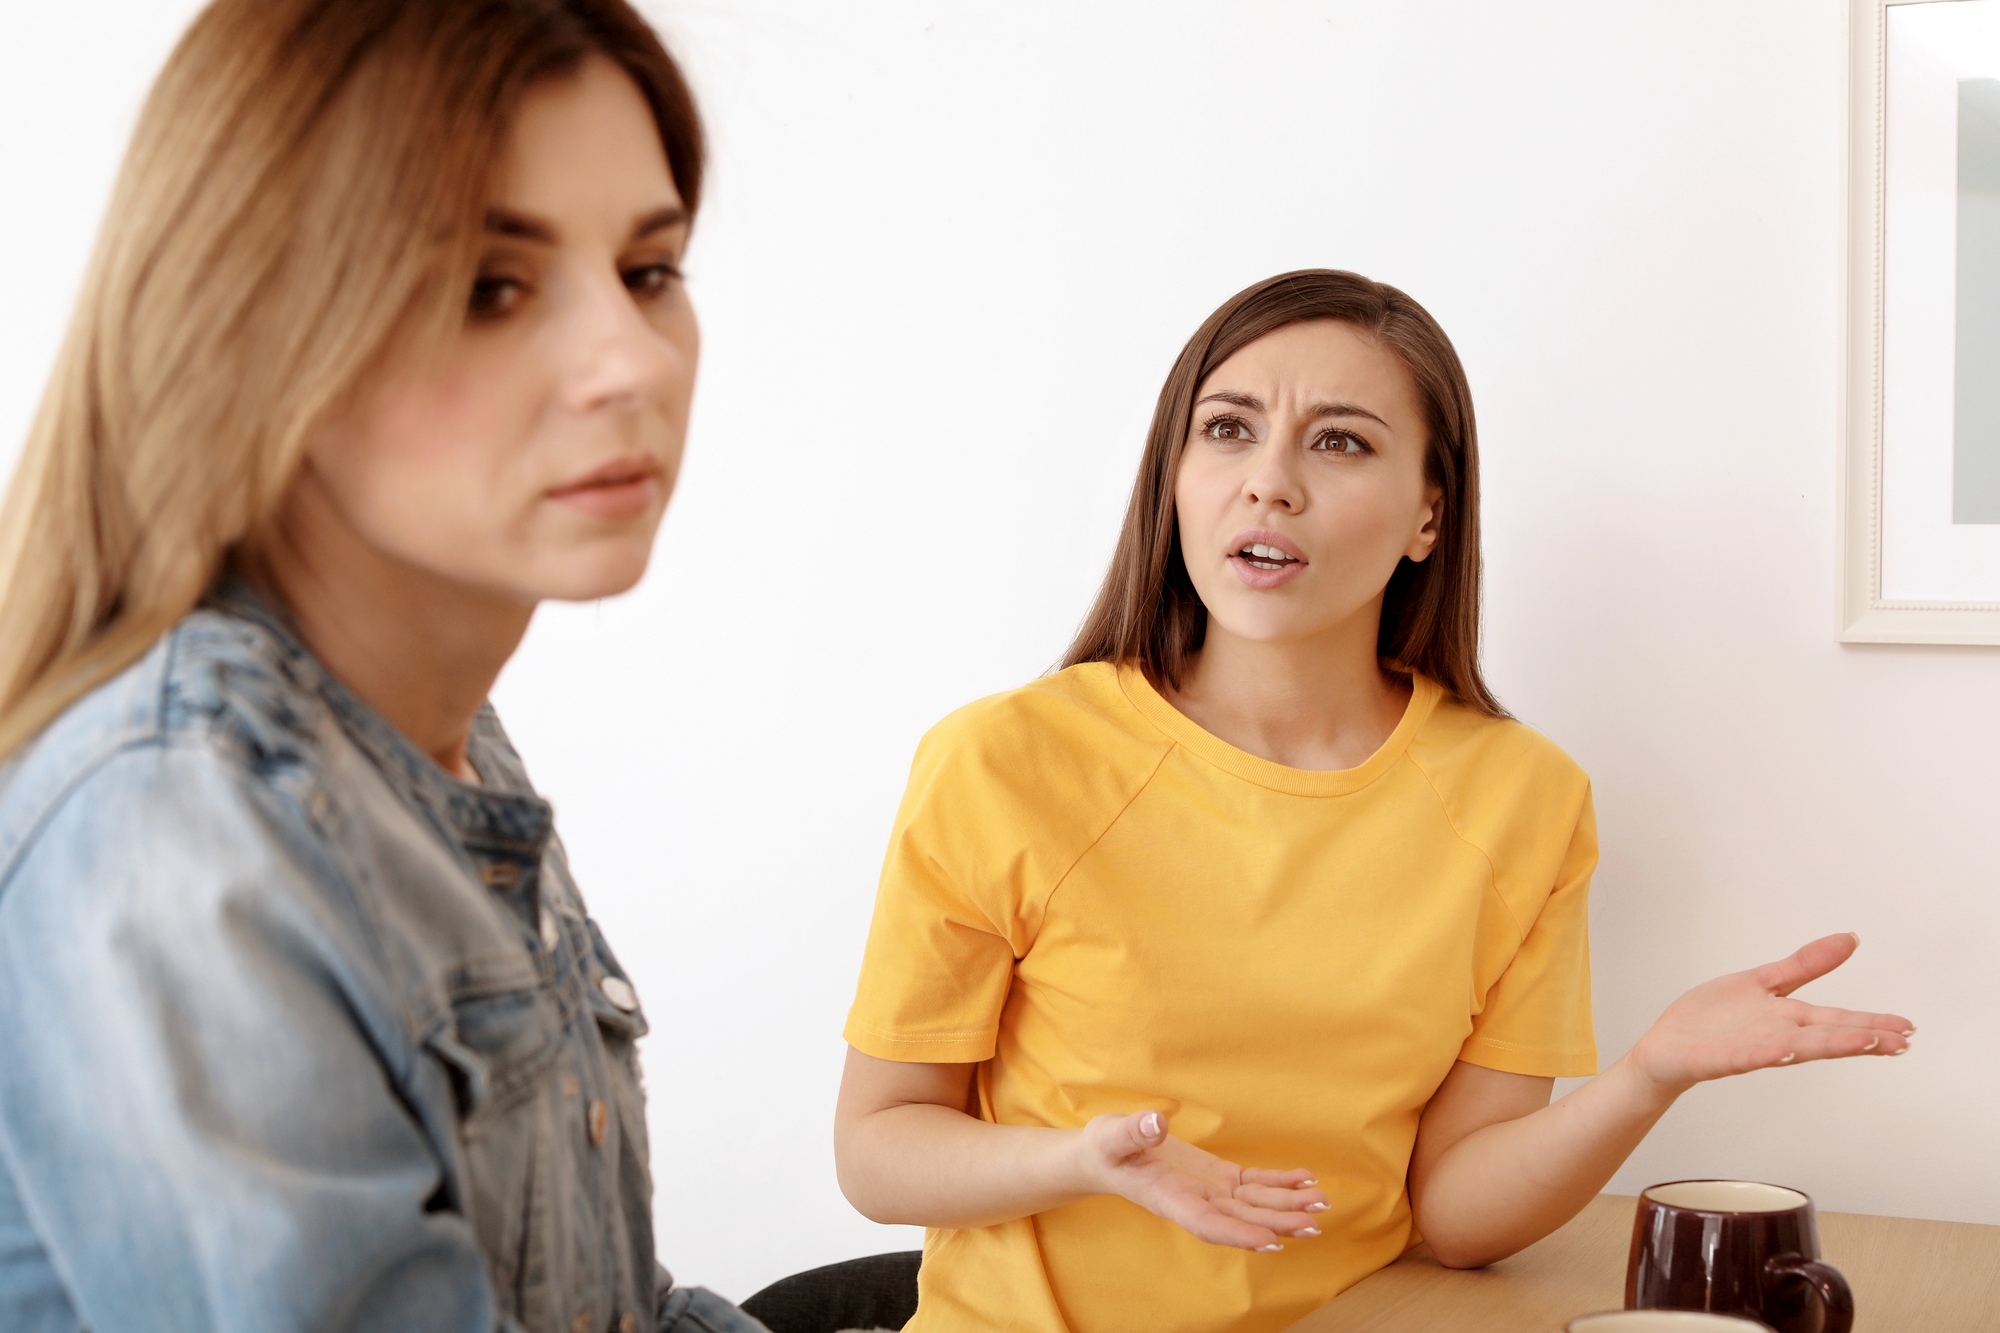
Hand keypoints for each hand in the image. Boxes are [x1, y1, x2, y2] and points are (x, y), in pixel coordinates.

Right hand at [1073, 1110, 1326, 1250]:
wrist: (1105, 1155)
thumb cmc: (1106, 1149)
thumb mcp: (1111, 1137)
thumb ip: (1133, 1132)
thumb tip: (1156, 1123)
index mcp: (1169, 1200)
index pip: (1208, 1224)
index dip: (1240, 1235)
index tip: (1271, 1242)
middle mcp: (1195, 1203)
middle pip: (1241, 1219)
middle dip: (1277, 1222)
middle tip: (1313, 1223)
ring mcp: (1209, 1192)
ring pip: (1254, 1204)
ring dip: (1287, 1205)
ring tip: (1320, 1203)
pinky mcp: (1218, 1178)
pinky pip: (1253, 1184)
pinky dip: (1279, 1183)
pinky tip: (1304, 1179)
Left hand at [1630, 933, 1913, 1096]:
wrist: (1667, 1047)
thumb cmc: (1714, 1019)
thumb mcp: (1762, 981)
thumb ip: (1805, 965)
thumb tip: (1851, 938)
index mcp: (1787, 1018)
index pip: (1836, 1020)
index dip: (1872, 1023)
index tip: (1908, 1029)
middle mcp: (1776, 1035)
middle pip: (1825, 1036)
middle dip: (1862, 1038)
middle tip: (1901, 1042)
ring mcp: (1750, 1048)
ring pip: (1794, 1047)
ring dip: (1827, 1045)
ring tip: (1863, 1041)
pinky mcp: (1720, 1058)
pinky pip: (1746, 1055)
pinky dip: (1766, 1052)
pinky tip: (1784, 1048)